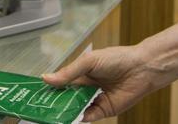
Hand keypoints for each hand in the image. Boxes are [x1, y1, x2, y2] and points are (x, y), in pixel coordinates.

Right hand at [42, 46, 170, 120]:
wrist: (141, 68)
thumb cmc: (117, 59)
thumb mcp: (89, 62)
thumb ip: (69, 73)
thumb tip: (47, 78)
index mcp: (81, 75)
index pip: (61, 84)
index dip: (50, 89)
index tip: (36, 94)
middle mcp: (86, 89)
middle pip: (66, 99)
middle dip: (55, 103)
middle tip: (41, 108)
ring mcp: (94, 100)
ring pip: (75, 109)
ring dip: (65, 112)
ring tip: (52, 115)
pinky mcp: (104, 111)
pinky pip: (88, 117)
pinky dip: (79, 118)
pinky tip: (71, 118)